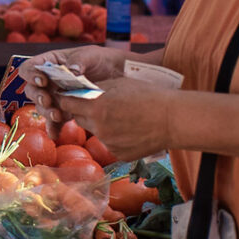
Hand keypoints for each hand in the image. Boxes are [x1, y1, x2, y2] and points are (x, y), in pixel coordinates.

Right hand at [20, 45, 126, 138]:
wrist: (121, 76)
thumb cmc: (104, 60)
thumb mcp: (91, 54)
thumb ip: (78, 61)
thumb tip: (71, 71)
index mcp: (51, 63)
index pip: (30, 67)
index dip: (31, 74)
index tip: (42, 80)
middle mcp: (49, 80)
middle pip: (32, 89)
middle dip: (38, 96)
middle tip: (48, 100)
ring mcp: (57, 96)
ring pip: (42, 106)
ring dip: (46, 112)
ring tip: (58, 116)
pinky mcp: (67, 110)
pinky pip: (55, 121)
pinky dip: (53, 128)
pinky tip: (55, 134)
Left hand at [54, 78, 173, 160]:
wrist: (173, 119)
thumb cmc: (148, 95)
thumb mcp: (117, 84)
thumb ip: (94, 88)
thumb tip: (76, 89)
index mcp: (95, 107)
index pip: (66, 104)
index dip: (67, 99)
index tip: (70, 96)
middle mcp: (98, 128)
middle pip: (79, 119)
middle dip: (84, 112)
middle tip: (98, 105)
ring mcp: (109, 143)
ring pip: (95, 132)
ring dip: (100, 125)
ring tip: (120, 117)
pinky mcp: (119, 154)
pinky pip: (109, 144)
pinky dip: (114, 137)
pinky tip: (129, 129)